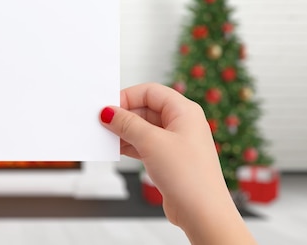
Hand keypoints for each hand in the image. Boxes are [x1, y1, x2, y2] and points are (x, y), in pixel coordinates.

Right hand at [99, 83, 256, 244]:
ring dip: (124, 132)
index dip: (127, 97)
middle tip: (103, 124)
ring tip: (106, 138)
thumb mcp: (151, 142)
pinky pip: (145, 144)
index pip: (150, 92)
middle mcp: (182, 123)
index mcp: (184, 110)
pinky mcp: (169, 159)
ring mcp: (176, 142)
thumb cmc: (188, 176)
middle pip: (145, 108)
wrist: (203, 213)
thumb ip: (127, 124)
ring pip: (144, 128)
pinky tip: (116, 150)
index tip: (108, 108)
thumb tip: (109, 112)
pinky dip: (130, 145)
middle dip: (123, 116)